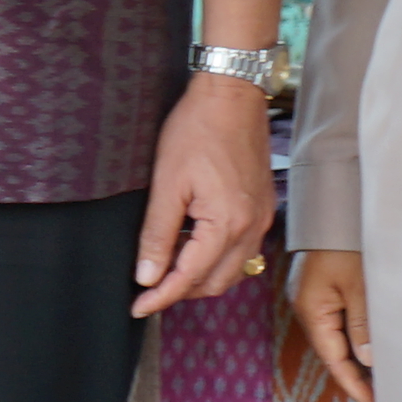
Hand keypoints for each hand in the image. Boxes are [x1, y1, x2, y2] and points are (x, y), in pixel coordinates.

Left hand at [132, 73, 275, 321]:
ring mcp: (261, 218)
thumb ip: (157, 234)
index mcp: (227, 224)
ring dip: (200, 277)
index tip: (138, 307)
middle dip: (181, 292)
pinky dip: (217, 258)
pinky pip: (242, 249)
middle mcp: (251, 228)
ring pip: (232, 270)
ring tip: (167, 271)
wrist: (232, 94)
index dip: (161, 297)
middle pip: (215, 282)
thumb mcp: (167, 183)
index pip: (189, 278)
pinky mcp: (263, 207)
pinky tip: (193, 246)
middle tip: (148, 290)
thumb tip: (147, 274)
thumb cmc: (197, 129)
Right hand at [287, 249, 373, 401]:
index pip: (333, 358)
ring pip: (337, 336)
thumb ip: (363, 324)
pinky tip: (371, 343)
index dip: (352, 383)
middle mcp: (308, 307)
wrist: (334, 208)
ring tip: (381, 375)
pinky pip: (339, 320)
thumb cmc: (344, 243)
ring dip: (356, 355)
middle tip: (381, 395)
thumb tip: (368, 359)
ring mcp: (313, 297)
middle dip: (356, 373)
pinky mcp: (322, 288)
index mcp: (312, 310)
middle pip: (333, 350)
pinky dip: (354, 335)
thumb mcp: (359, 285)